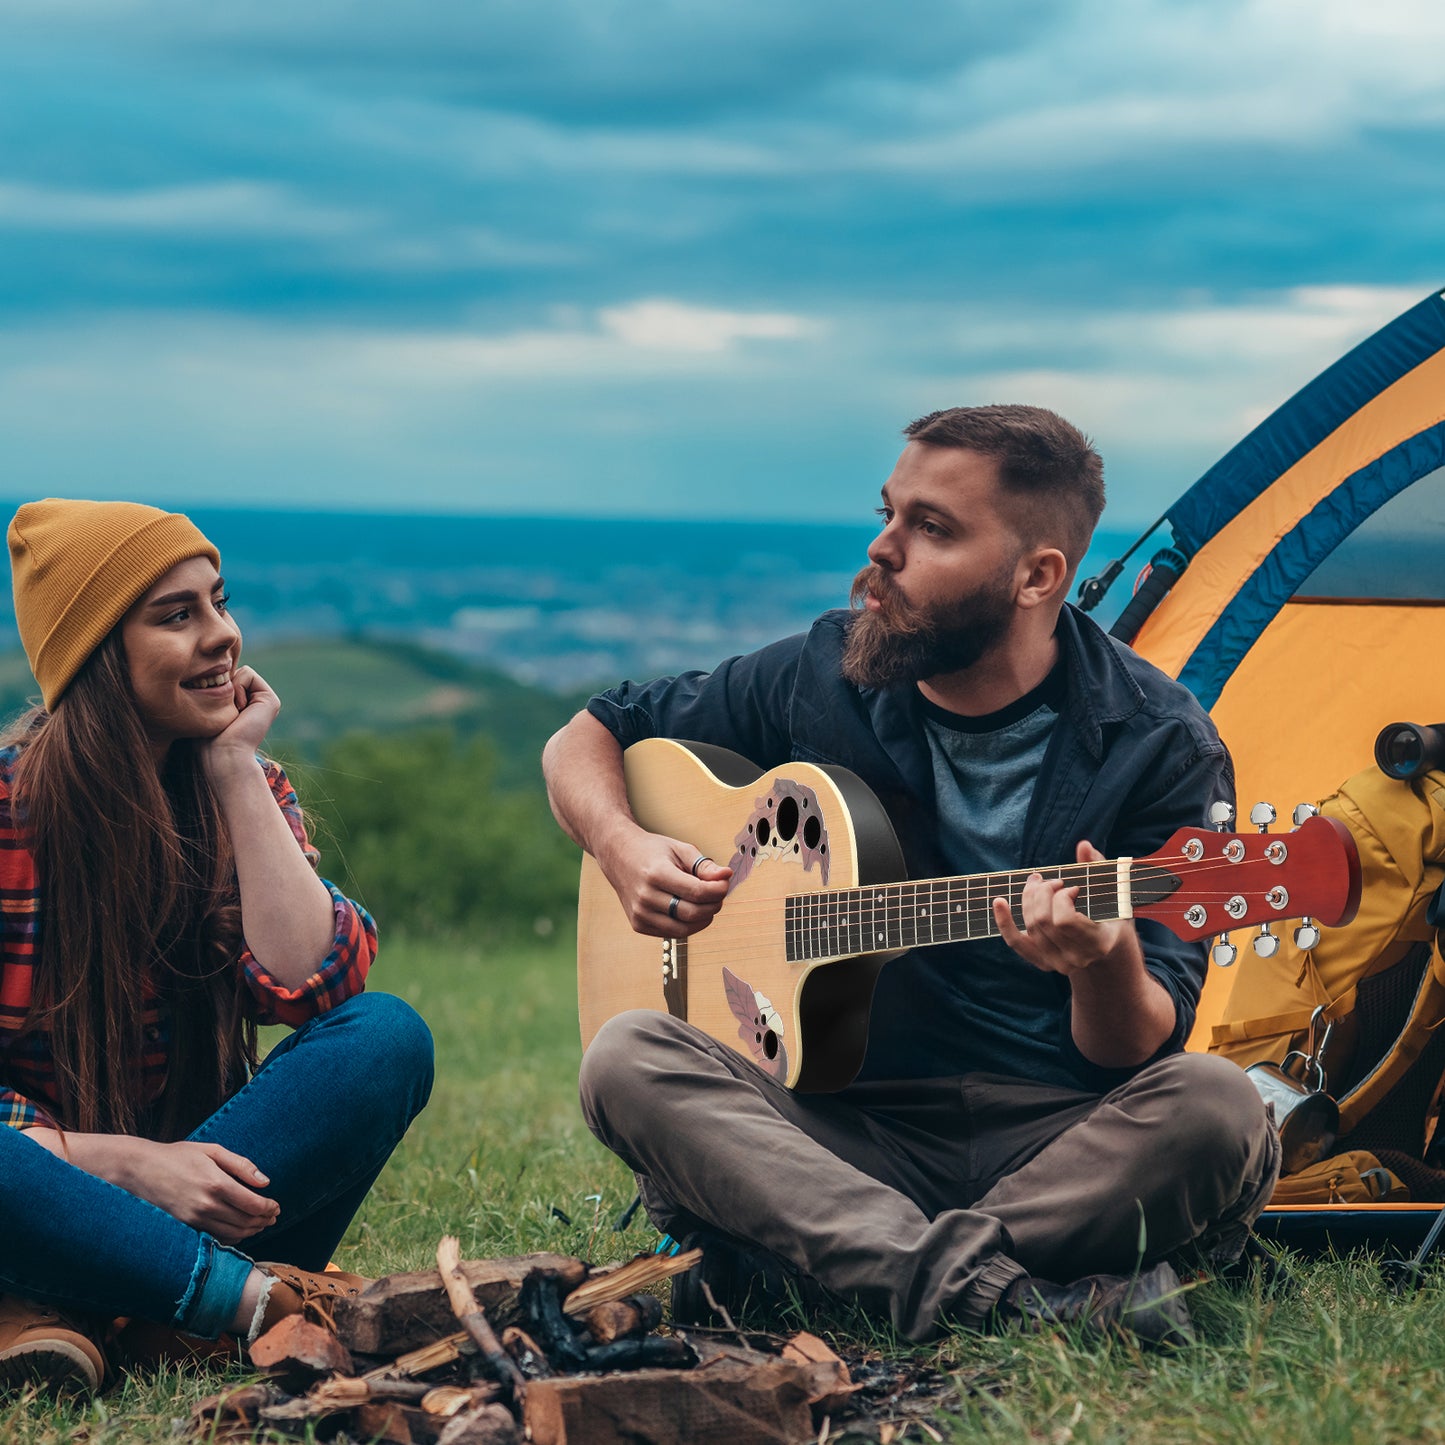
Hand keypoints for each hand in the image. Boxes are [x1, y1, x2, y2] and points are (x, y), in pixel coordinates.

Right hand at [115, 1138, 279, 1242]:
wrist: (140, 1170)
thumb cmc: (178, 1156)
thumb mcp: (212, 1150)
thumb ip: (241, 1165)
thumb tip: (265, 1181)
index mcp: (216, 1183)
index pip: (253, 1205)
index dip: (269, 1208)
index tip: (277, 1206)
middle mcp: (206, 1205)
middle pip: (246, 1222)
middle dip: (264, 1220)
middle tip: (274, 1216)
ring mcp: (194, 1219)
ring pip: (233, 1234)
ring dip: (252, 1231)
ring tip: (261, 1223)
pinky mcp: (186, 1227)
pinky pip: (216, 1238)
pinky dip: (233, 1237)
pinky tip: (240, 1229)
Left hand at [199, 665, 280, 776]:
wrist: (224, 754)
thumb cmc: (208, 739)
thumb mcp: (205, 711)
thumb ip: (210, 691)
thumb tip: (211, 674)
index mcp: (243, 706)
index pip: (225, 679)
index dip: (214, 688)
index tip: (214, 712)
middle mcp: (256, 702)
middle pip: (233, 674)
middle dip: (223, 688)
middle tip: (224, 713)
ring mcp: (265, 700)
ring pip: (241, 672)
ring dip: (230, 690)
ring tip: (232, 713)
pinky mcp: (270, 699)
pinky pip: (248, 674)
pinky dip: (237, 688)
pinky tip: (239, 709)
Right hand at [599, 829, 732, 937]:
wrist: (619, 856)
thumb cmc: (652, 851)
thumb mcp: (680, 849)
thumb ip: (704, 865)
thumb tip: (726, 877)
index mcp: (656, 874)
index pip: (696, 892)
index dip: (718, 891)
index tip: (725, 884)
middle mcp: (645, 896)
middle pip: (692, 913)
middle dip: (713, 905)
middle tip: (718, 894)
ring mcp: (640, 914)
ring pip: (683, 929)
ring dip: (702, 919)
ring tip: (706, 903)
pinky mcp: (638, 925)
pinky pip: (671, 933)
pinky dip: (686, 925)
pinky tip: (688, 909)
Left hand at [993, 839, 1130, 976]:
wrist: (1110, 947)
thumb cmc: (1112, 913)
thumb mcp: (1112, 892)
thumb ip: (1097, 867)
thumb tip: (1083, 845)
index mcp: (1098, 944)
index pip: (1065, 921)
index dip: (1062, 899)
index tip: (1072, 888)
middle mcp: (1076, 959)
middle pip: (1042, 921)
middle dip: (1043, 893)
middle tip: (1054, 881)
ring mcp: (1058, 964)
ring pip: (1030, 927)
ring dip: (1028, 898)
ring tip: (1038, 883)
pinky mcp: (1043, 962)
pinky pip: (1017, 942)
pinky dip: (1004, 922)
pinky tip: (998, 902)